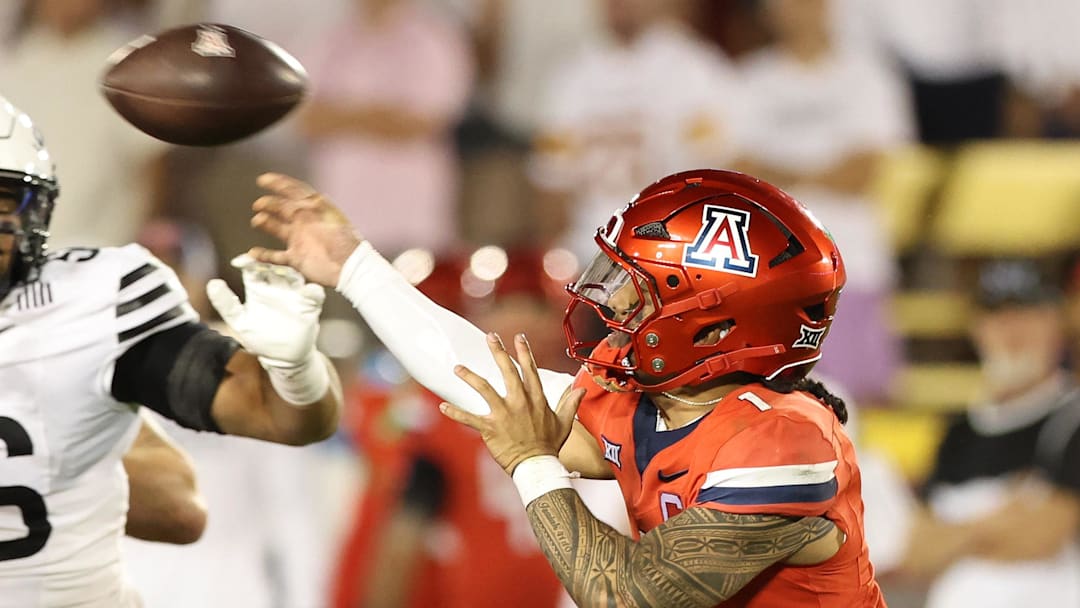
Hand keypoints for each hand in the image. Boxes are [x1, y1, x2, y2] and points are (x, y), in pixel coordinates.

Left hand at [206, 255, 324, 364]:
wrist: (284, 357)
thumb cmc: (260, 338)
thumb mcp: (240, 322)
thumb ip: (226, 304)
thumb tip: (212, 283)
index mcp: (258, 288)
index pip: (253, 268)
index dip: (248, 261)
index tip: (243, 261)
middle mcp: (277, 287)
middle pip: (276, 266)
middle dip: (272, 262)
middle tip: (267, 263)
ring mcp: (294, 294)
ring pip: (296, 275)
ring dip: (293, 272)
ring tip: (287, 272)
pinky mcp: (310, 305)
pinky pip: (315, 295)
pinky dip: (313, 291)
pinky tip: (309, 291)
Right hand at [247, 172, 362, 286]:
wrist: (349, 267)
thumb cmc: (343, 240)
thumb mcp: (326, 216)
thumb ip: (308, 205)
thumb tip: (292, 197)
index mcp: (314, 209)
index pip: (293, 191)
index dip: (278, 184)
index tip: (263, 179)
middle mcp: (305, 223)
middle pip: (282, 208)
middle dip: (269, 204)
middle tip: (258, 204)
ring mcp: (300, 240)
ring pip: (278, 229)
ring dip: (267, 223)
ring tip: (257, 220)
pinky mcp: (297, 258)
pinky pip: (277, 257)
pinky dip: (265, 255)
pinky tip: (254, 253)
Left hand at [438, 332, 585, 474]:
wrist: (538, 467)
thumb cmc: (550, 445)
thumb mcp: (564, 422)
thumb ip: (570, 403)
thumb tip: (581, 389)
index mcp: (536, 399)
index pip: (529, 369)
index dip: (524, 352)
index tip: (518, 337)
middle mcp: (520, 402)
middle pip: (507, 371)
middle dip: (498, 352)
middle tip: (490, 337)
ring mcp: (504, 414)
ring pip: (484, 389)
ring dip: (470, 376)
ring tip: (458, 368)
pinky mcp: (491, 428)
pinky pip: (470, 418)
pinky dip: (455, 412)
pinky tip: (442, 406)